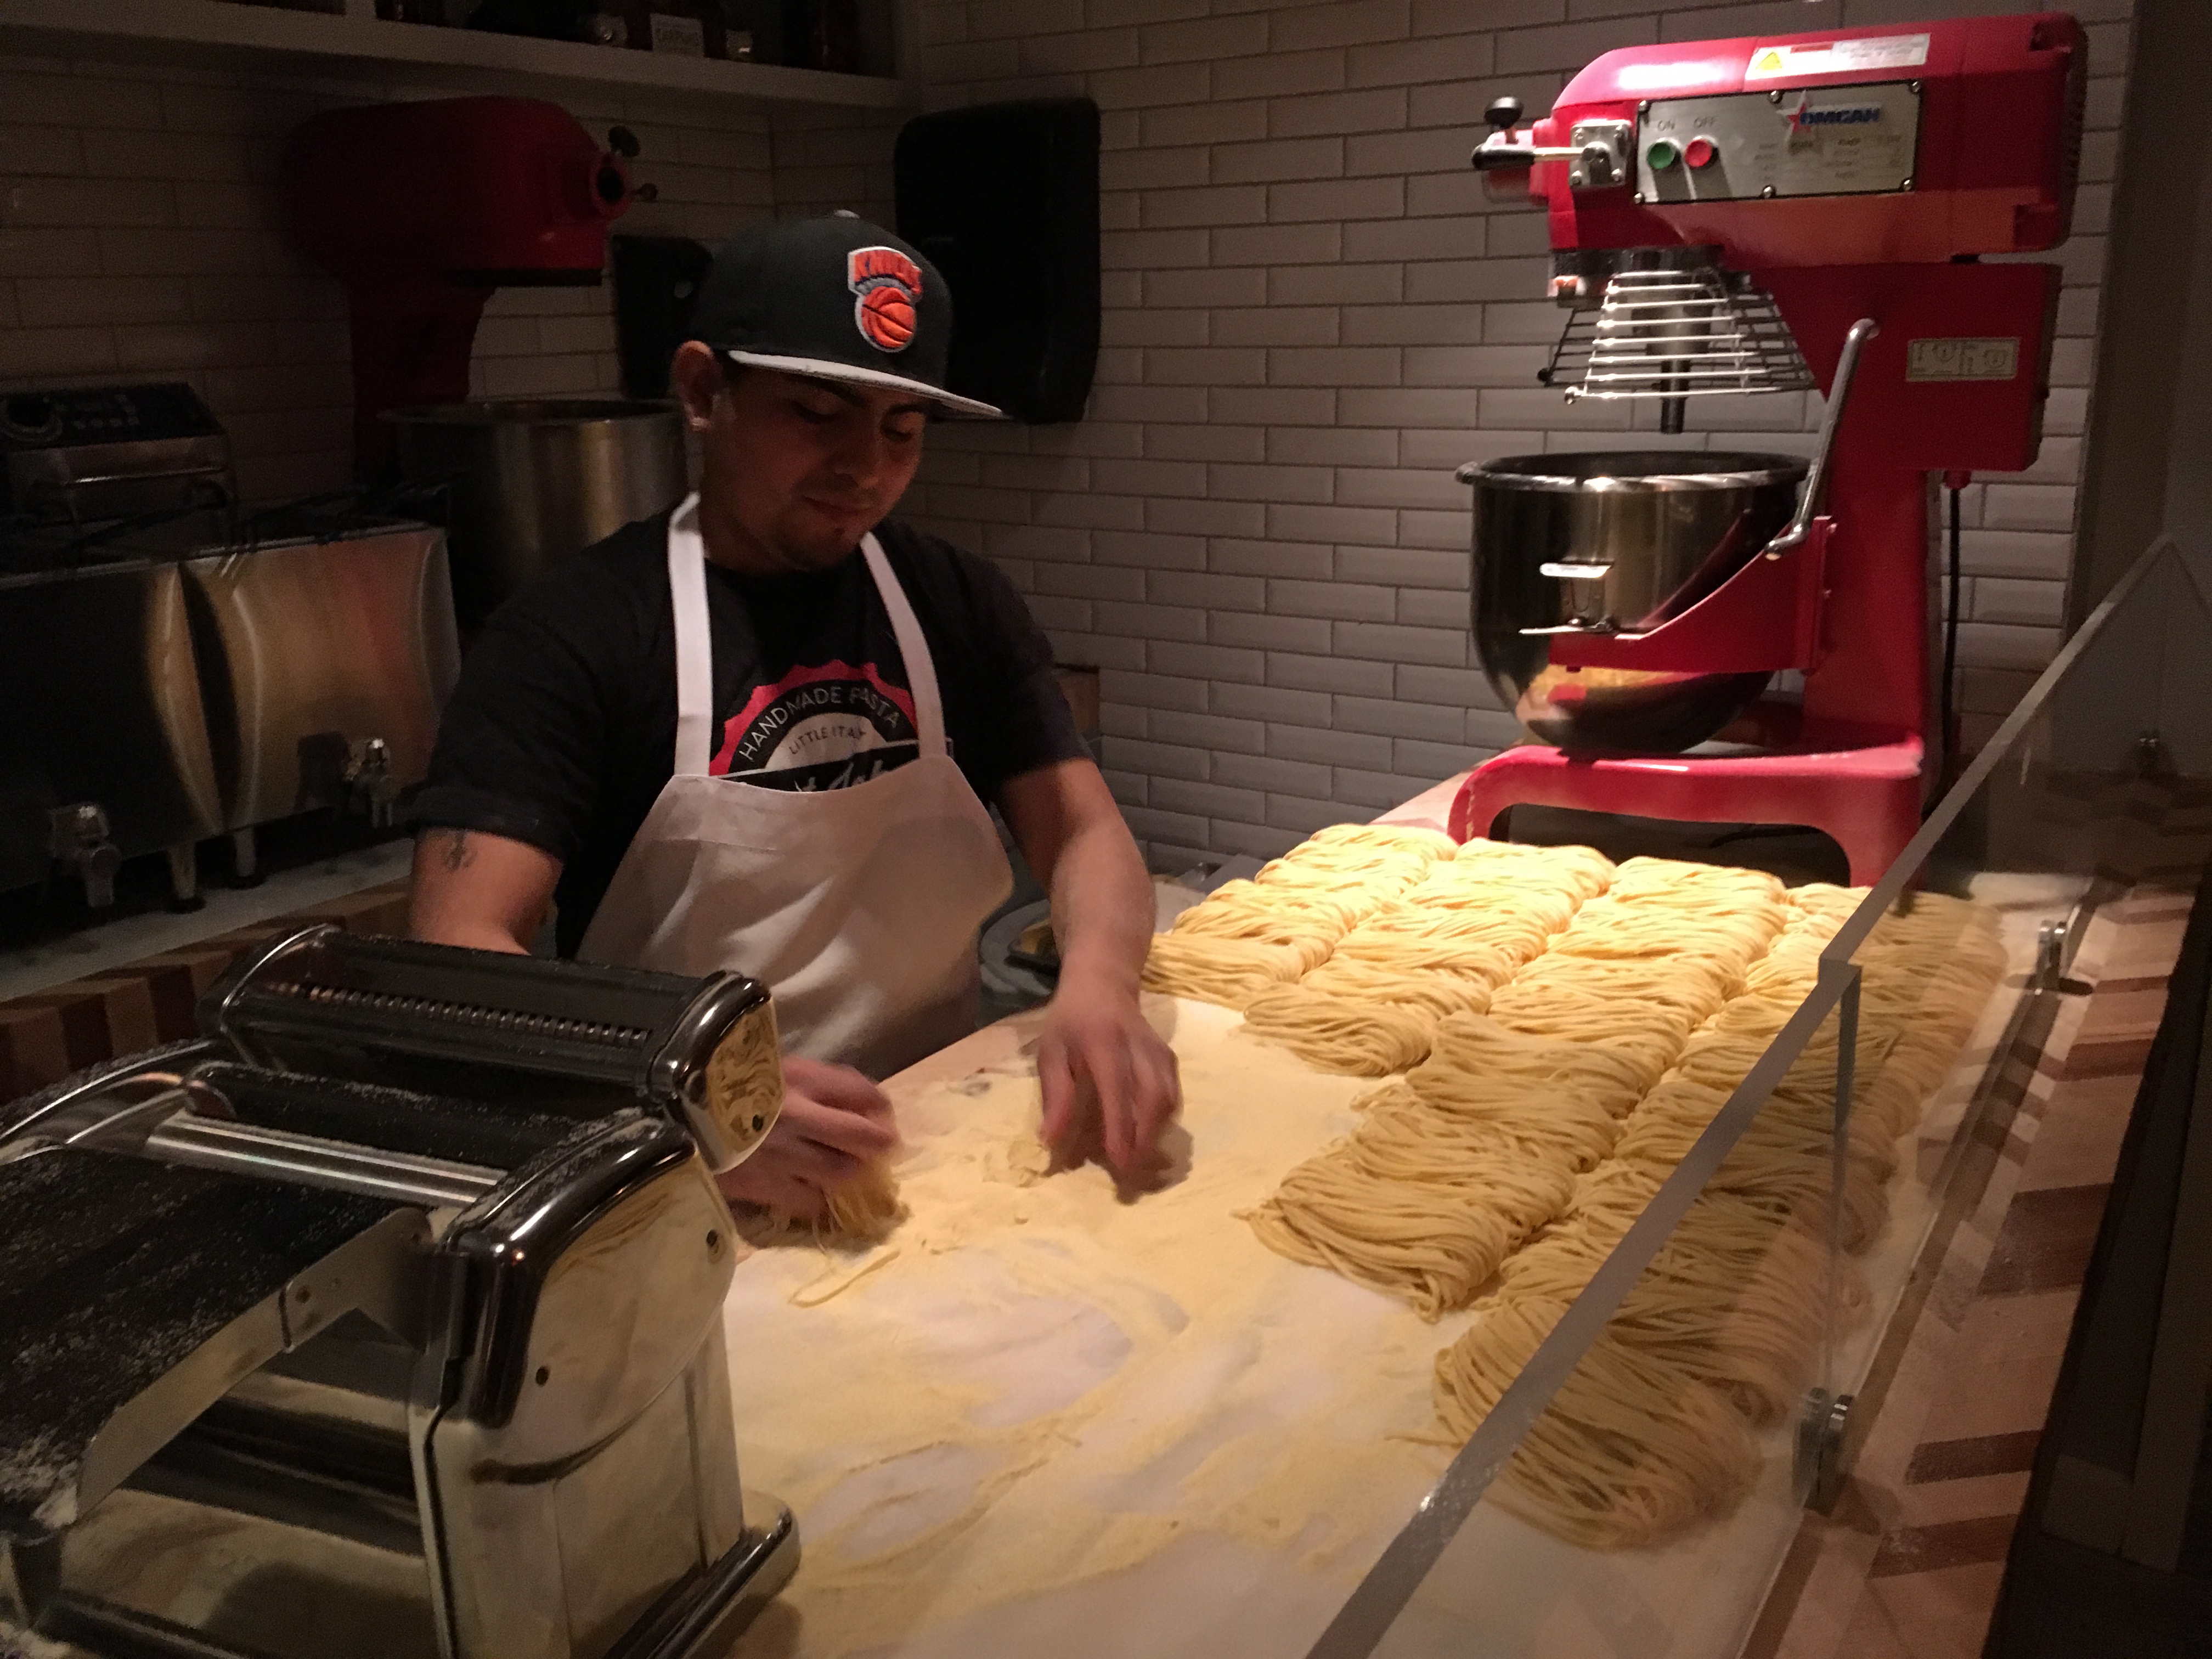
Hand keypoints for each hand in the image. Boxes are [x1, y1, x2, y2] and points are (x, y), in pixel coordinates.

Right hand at [715, 1055, 897, 1222]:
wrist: (672, 1117)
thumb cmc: (723, 1086)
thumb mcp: (769, 1065)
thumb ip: (811, 1078)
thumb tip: (857, 1096)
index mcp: (797, 1078)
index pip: (861, 1091)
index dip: (879, 1104)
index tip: (882, 1112)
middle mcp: (798, 1116)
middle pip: (860, 1136)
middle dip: (879, 1142)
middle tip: (883, 1147)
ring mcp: (784, 1155)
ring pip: (841, 1172)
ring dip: (853, 1171)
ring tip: (852, 1169)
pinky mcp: (766, 1187)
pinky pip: (810, 1202)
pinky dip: (819, 1198)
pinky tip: (815, 1192)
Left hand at [1036, 969, 1181, 1187]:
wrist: (1103, 983)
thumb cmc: (1070, 1022)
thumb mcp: (1051, 1053)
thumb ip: (1055, 1096)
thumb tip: (1052, 1141)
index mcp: (1104, 1043)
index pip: (1118, 1090)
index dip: (1121, 1128)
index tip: (1120, 1162)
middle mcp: (1138, 1046)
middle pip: (1154, 1096)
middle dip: (1147, 1138)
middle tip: (1133, 1172)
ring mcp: (1158, 1051)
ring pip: (1169, 1097)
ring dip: (1158, 1133)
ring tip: (1141, 1161)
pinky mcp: (1168, 1057)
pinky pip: (1173, 1092)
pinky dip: (1165, 1119)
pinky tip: (1150, 1135)